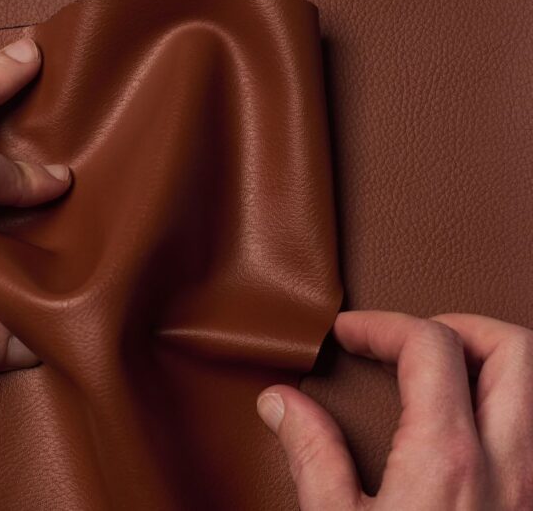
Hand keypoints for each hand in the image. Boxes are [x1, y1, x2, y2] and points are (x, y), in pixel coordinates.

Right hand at [258, 311, 532, 509]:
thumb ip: (311, 454)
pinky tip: (476, 426)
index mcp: (447, 460)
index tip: (352, 334)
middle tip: (412, 338)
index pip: (430, 346)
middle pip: (513, 348)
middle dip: (459, 325)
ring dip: (497, 364)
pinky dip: (515, 409)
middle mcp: (510, 467)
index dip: (383, 324)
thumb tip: (282, 403)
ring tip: (448, 372)